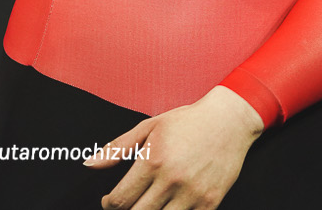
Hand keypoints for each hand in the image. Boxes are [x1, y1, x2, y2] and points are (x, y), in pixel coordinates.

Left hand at [89, 85, 263, 209]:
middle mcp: (172, 180)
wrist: (231, 119)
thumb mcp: (150, 126)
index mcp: (154, 161)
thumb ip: (118, 147)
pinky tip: (170, 206)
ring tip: (150, 203)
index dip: (109, 204)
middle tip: (129, 203)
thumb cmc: (189, 121)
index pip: (119, 200)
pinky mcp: (210, 202)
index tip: (110, 200)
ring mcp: (192, 193)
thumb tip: (91, 164)